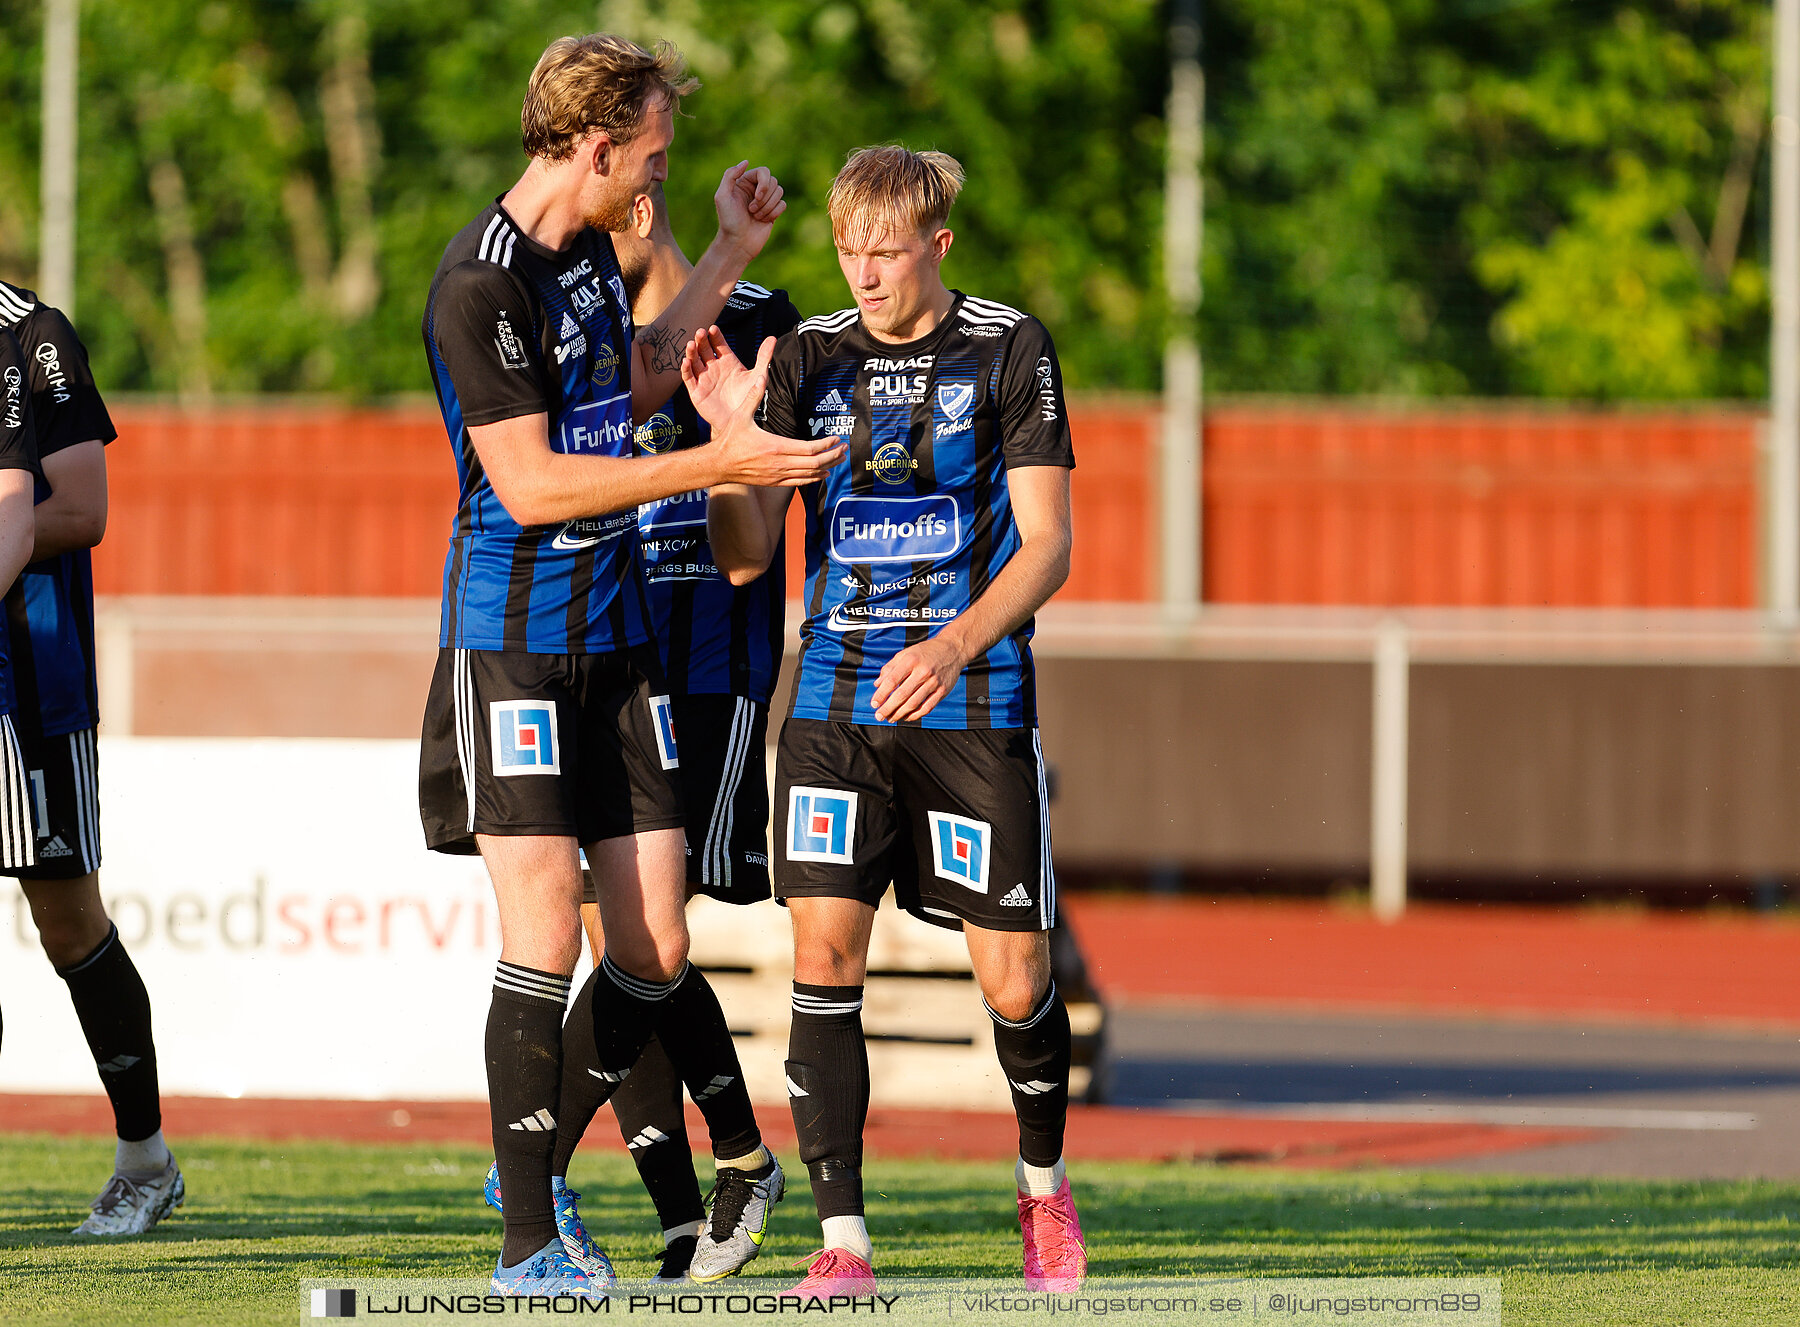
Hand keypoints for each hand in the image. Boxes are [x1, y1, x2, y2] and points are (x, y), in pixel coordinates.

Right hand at [681, 326, 766, 428]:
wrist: (738, 419)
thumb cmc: (748, 397)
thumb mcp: (758, 375)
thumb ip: (764, 356)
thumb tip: (772, 338)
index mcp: (727, 361)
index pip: (719, 344)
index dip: (715, 336)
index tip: (713, 329)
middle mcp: (714, 367)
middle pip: (705, 350)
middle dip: (702, 341)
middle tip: (700, 332)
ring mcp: (704, 378)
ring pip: (695, 361)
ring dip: (692, 352)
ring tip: (691, 344)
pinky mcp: (696, 390)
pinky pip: (689, 378)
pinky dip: (686, 369)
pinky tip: (686, 362)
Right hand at [682, 327, 844, 486]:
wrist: (718, 465)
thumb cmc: (729, 440)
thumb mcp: (740, 415)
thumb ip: (754, 396)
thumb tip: (762, 375)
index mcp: (775, 446)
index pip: (809, 449)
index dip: (826, 445)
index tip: (837, 439)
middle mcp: (779, 464)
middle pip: (815, 464)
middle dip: (833, 456)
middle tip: (845, 449)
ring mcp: (778, 475)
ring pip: (810, 475)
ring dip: (827, 467)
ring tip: (839, 459)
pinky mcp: (774, 482)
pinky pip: (799, 482)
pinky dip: (814, 478)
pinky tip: (823, 473)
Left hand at [714, 161, 784, 260]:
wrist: (737, 243)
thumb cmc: (728, 221)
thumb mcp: (722, 196)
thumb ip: (730, 175)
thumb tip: (746, 162)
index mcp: (744, 182)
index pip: (764, 171)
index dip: (764, 183)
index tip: (757, 196)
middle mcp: (755, 189)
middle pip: (773, 182)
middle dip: (765, 199)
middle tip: (751, 210)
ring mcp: (765, 200)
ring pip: (780, 192)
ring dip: (768, 207)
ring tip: (755, 217)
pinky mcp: (773, 212)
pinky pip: (783, 204)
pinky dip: (774, 213)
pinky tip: (763, 221)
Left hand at [871, 635, 968, 722]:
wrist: (952, 649)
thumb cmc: (926, 652)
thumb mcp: (905, 654)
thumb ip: (889, 668)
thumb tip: (877, 685)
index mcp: (910, 660)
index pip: (892, 680)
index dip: (881, 694)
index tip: (874, 704)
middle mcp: (922, 671)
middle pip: (902, 694)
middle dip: (888, 708)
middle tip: (879, 716)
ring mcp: (934, 682)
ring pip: (914, 703)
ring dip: (900, 714)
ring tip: (891, 718)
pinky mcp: (942, 690)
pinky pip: (927, 707)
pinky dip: (915, 715)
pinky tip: (907, 717)